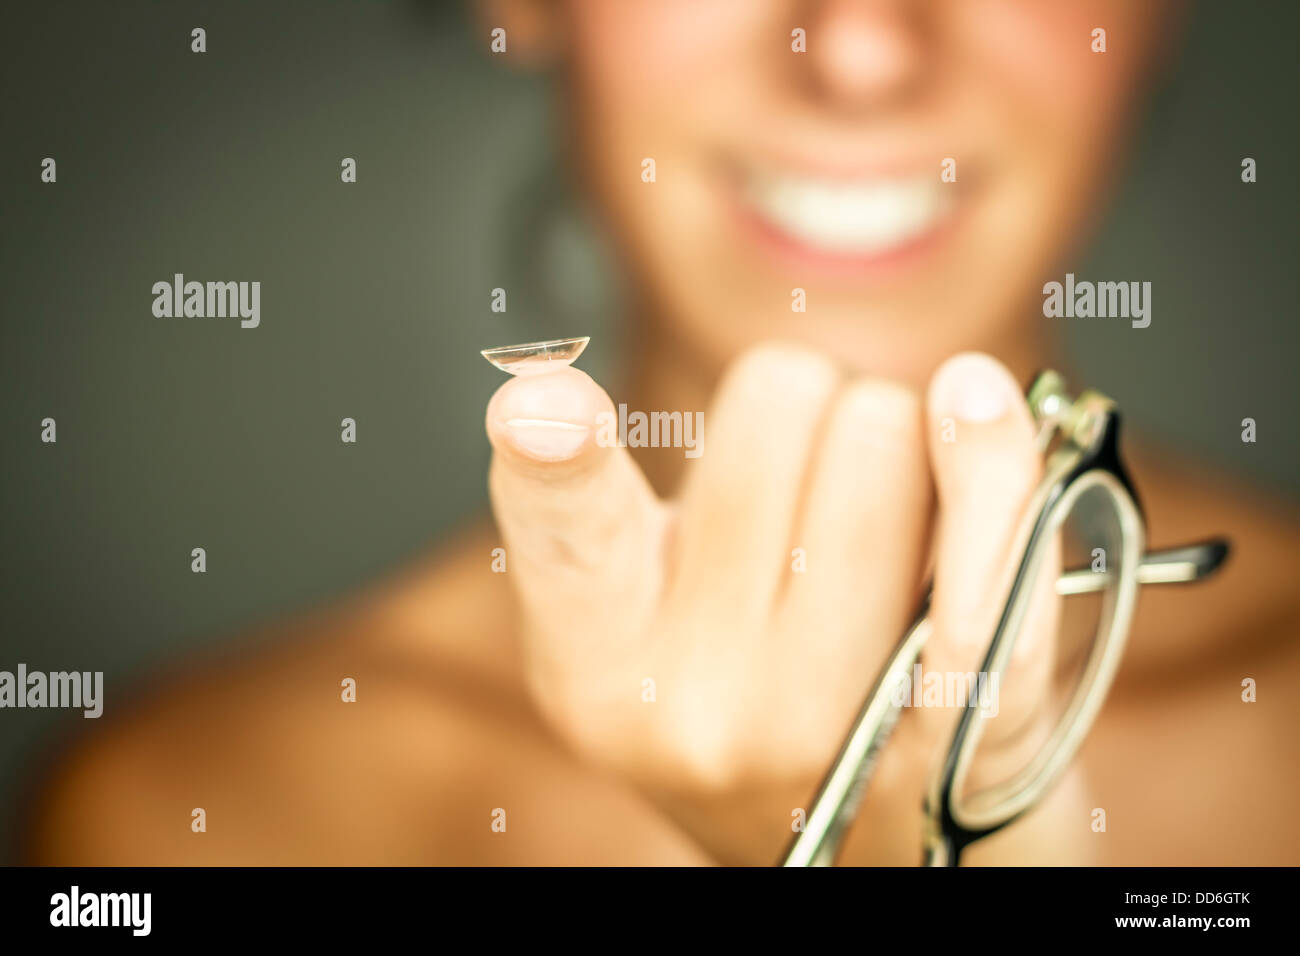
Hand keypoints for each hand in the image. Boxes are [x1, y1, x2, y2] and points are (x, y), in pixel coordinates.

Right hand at [486, 345, 1085, 863]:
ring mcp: (832, 715)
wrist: (855, 842)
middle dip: (806, 411)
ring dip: (894, 441)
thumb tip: (550, 387)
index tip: (537, 406)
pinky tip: (979, 405)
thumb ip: (608, 501)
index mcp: (597, 660)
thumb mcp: (640, 615)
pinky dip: (995, 457)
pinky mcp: (962, 719)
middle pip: (781, 402)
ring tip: (871, 531)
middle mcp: (700, 699)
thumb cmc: (744, 691)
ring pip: (882, 432)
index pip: (567, 530)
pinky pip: (989, 539)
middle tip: (804, 495)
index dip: (553, 456)